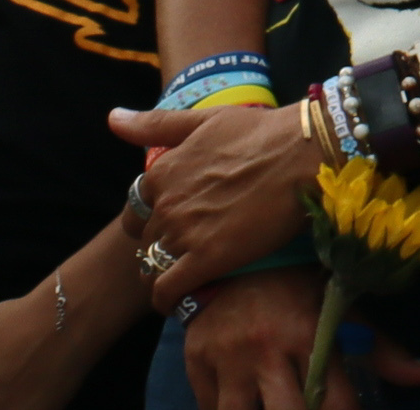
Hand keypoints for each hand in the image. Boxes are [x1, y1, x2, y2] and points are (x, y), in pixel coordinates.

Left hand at [110, 102, 322, 303]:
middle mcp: (166, 205)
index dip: (153, 219)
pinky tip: (179, 301)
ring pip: (153, 266)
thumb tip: (112, 118)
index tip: (174, 223)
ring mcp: (185, 233)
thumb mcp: (206, 120)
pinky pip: (168, 290)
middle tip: (188, 249)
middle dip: (160, 246)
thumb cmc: (262, 132)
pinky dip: (167, 300)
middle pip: (145, 240)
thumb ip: (156, 124)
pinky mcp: (207, 259)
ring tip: (189, 274)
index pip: (136, 210)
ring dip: (165, 273)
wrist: (306, 154)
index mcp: (162, 172)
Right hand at [171, 265, 419, 409]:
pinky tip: (249, 404)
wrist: (233, 253)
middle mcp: (265, 348)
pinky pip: (210, 408)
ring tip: (276, 404)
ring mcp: (227, 359)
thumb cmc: (297, 283)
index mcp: (307, 331)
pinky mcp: (196, 364)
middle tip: (312, 408)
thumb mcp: (339, 306)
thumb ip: (382, 347)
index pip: (334, 400)